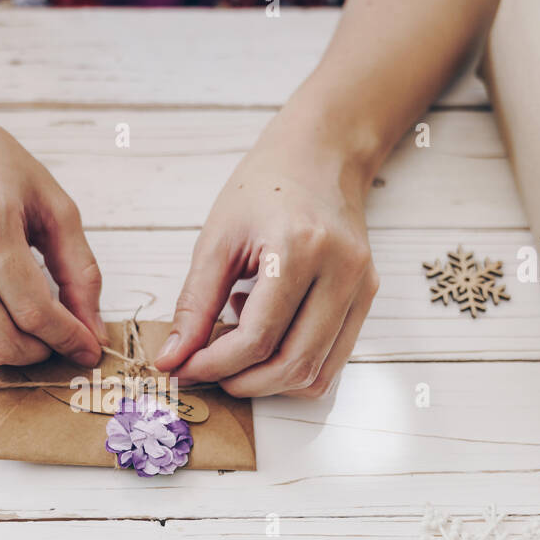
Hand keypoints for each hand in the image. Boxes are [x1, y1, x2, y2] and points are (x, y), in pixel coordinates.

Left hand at [153, 111, 378, 397]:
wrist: (320, 157)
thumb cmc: (264, 190)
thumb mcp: (216, 240)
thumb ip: (194, 305)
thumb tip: (171, 360)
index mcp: (299, 250)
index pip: (258, 338)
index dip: (214, 364)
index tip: (183, 368)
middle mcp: (341, 272)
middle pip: (291, 364)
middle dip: (242, 382)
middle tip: (206, 370)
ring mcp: (362, 287)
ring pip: (315, 373)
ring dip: (268, 381)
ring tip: (237, 348)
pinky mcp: (367, 298)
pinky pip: (332, 361)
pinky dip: (293, 368)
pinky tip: (268, 336)